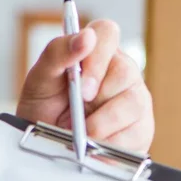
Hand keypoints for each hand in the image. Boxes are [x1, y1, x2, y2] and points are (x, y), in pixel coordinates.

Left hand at [17, 19, 153, 152]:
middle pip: (125, 72)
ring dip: (101, 125)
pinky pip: (134, 135)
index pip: (107, 33)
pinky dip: (108, 144)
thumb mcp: (40, 80)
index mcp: (97, 52)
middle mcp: (121, 72)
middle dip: (97, 99)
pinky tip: (94, 147)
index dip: (96, 58)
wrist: (45, 146)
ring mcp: (135, 100)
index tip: (81, 86)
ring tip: (81, 134)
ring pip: (133, 104)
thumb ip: (57, 53)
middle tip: (75, 116)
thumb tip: (86, 37)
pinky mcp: (140, 130)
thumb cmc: (44, 109)